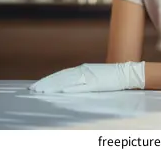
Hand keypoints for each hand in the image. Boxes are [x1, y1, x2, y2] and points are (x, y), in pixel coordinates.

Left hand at [28, 62, 145, 92]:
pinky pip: (80, 86)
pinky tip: (60, 90)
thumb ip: (81, 80)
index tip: (38, 85)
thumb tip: (67, 86)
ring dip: (53, 85)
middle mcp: (83, 71)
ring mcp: (88, 77)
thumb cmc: (111, 77)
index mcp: (82, 70)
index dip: (49, 80)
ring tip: (41, 90)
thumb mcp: (94, 77)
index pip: (61, 75)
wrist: (126, 73)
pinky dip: (69, 87)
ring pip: (66, 80)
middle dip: (46, 83)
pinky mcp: (95, 83)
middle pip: (60, 77)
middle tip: (33, 89)